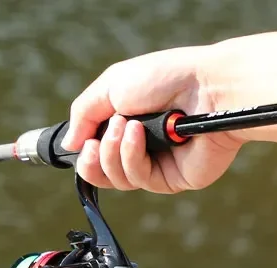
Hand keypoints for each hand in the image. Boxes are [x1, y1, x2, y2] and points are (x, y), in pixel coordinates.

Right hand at [65, 45, 246, 193]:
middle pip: (101, 173)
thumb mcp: (112, 85)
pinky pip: (138, 180)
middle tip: (101, 138)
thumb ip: (83, 113)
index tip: (82, 142)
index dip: (85, 153)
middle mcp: (141, 147)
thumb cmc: (167, 78)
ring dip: (113, 153)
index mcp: (127, 124)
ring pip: (117, 179)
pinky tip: (139, 135)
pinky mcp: (171, 179)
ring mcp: (156, 165)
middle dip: (95, 158)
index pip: (95, 152)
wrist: (207, 88)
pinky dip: (132, 157)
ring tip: (128, 126)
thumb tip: (69, 145)